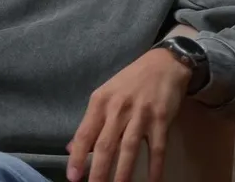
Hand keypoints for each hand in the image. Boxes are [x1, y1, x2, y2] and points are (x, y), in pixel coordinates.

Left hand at [65, 48, 192, 181]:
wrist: (163, 64)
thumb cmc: (130, 82)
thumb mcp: (105, 95)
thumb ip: (90, 123)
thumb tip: (71, 148)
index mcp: (100, 102)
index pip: (85, 133)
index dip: (77, 156)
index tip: (72, 177)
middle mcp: (118, 108)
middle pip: (105, 145)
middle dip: (98, 171)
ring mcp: (141, 114)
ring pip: (128, 148)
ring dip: (123, 173)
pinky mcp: (161, 119)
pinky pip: (157, 148)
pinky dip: (155, 167)